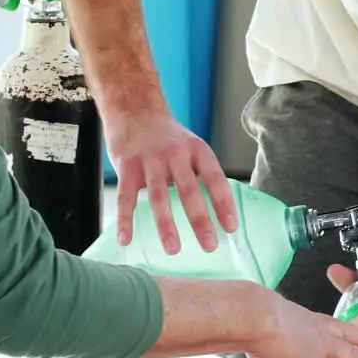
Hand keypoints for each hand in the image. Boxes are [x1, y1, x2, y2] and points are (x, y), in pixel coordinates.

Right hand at [106, 111, 237, 253]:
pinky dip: (126, 220)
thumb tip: (217, 209)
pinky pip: (126, 197)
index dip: (224, 204)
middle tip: (209, 245)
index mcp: (197, 150)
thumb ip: (200, 173)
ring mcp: (150, 160)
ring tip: (173, 249)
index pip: (215, 179)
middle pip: (190, 191)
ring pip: (159, 197)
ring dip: (166, 225)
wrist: (134, 108)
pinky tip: (127, 239)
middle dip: (200, 220)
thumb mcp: (191, 146)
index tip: (232, 227)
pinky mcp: (127, 166)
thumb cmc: (166, 135)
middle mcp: (175, 154)